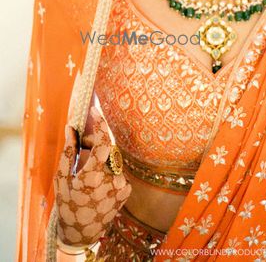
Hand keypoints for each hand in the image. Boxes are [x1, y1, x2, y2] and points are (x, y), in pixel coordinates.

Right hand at [53, 106, 131, 245]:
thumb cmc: (68, 204)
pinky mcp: (127, 190)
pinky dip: (108, 168)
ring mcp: (122, 186)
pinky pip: (118, 169)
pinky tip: (98, 180)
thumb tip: (71, 129)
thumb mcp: (61, 179)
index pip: (103, 143)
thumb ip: (68, 152)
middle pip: (108, 149)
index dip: (100, 124)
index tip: (95, 110)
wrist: (83, 232)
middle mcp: (112, 180)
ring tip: (88, 166)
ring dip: (102, 156)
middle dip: (96, 142)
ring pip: (113, 159)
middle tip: (83, 144)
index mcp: (93, 177)